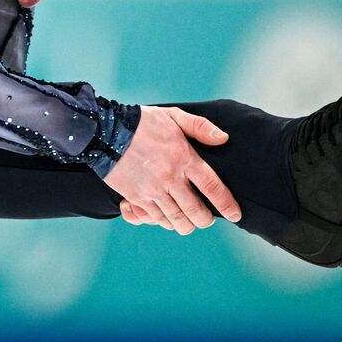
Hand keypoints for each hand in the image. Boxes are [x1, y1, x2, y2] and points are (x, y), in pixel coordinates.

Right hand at [103, 106, 241, 235]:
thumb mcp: (174, 116)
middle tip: (207, 220)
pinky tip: (167, 217)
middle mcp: (170, 178)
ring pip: (176, 220)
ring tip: (188, 222)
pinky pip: (155, 219)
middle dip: (205, 221)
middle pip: (195, 212)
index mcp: (184, 158)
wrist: (106, 132)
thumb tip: (223, 138)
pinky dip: (164, 222)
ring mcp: (152, 190)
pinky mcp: (136, 198)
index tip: (235, 214)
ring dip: (185, 225)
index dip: (226, 204)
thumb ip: (200, 127)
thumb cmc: (142, 123)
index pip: (212, 187)